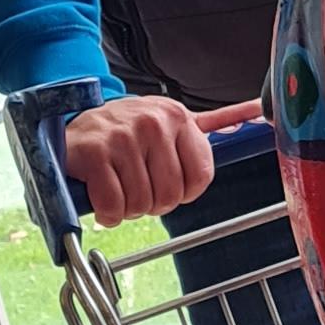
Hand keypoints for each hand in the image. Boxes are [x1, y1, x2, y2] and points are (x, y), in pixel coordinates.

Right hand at [61, 94, 254, 224]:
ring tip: (117, 188)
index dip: (184, 193)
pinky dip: (107, 213)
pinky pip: (113, 206)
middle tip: (136, 188)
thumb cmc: (122, 130)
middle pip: (171, 195)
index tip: (167, 185)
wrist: (67, 122)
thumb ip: (211, 123)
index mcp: (176, 117)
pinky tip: (100, 197)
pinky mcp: (93, 154)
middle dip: (153, 203)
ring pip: (141, 204)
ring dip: (127, 209)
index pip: (201, 176)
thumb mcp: (167, 121)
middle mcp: (152, 123)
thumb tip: (257, 112)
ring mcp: (122, 137)